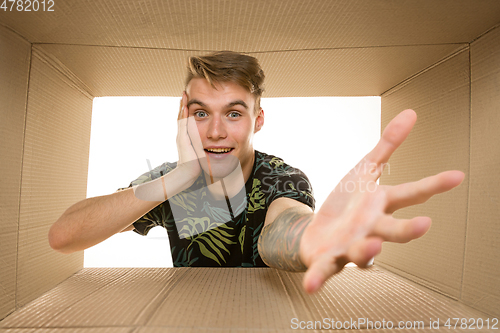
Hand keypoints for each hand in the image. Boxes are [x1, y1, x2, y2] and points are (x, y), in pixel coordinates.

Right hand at [175, 92, 204, 181]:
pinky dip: (183, 115)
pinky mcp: (183, 139)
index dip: (187, 110)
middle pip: (182, 116)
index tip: (189, 100)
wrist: (188, 173)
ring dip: (182, 106)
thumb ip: (202, 146)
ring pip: (181, 118)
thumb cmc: (195, 165)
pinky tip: (185, 107)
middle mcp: (182, 135)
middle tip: (185, 93)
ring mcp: (181, 136)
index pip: (186, 120)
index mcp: (186, 137)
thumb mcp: (199, 152)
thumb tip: (210, 144)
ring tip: (184, 96)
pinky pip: (183, 124)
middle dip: (183, 104)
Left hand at [299, 109, 464, 293]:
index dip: (432, 185)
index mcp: (380, 206)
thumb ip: (386, 146)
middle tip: (424, 224)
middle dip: (407, 230)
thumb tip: (411, 113)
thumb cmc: (347, 204)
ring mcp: (349, 247)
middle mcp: (371, 229)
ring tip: (371, 246)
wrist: (318, 231)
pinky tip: (310, 285)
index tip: (457, 176)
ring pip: (362, 253)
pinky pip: (323, 271)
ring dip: (366, 251)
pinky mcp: (327, 260)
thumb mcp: (364, 170)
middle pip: (392, 230)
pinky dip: (317, 279)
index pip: (409, 194)